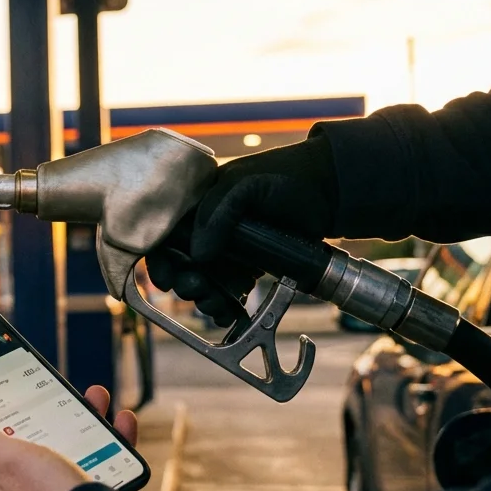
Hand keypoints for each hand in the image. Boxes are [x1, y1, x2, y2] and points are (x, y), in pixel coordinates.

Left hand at [0, 386, 136, 490]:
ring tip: (96, 404)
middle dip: (48, 417)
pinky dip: (106, 447)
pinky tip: (117, 430)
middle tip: (62, 395)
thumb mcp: (8, 459)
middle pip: (29, 446)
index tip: (6, 398)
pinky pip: (93, 469)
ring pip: (65, 454)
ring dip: (82, 427)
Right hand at [146, 135, 337, 324]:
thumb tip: (198, 255)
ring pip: (203, 280)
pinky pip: (228, 289)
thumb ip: (218, 211)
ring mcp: (228, 248)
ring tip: (215, 305)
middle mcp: (209, 227)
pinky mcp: (248, 264)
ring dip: (203, 298)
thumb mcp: (246, 185)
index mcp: (199, 203)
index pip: (165, 233)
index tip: (166, 278)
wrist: (330, 192)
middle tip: (195, 290)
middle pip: (181, 262)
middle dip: (184, 282)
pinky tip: (230, 312)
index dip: (160, 258)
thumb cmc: (287, 177)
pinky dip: (225, 304)